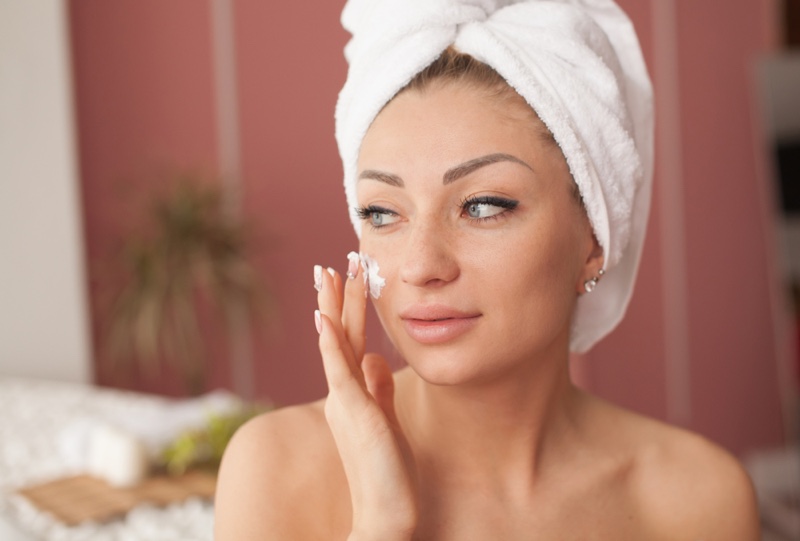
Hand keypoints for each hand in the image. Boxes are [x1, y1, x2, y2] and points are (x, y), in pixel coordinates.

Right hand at [315, 257, 416, 539]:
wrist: (386, 512)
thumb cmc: (387, 471)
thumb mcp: (385, 420)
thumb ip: (377, 388)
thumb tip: (374, 358)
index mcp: (350, 393)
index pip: (347, 341)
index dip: (348, 309)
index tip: (349, 278)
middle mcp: (341, 393)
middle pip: (337, 335)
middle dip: (337, 297)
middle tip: (335, 262)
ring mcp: (344, 401)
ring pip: (335, 343)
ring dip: (332, 306)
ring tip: (329, 272)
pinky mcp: (353, 411)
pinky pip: (338, 370)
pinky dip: (330, 342)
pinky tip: (324, 316)